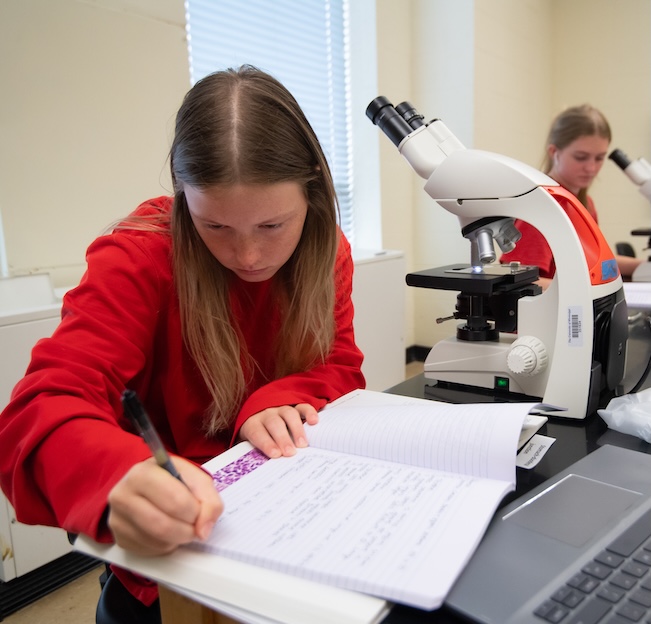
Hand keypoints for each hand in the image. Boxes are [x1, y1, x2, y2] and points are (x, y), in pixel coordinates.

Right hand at [107, 456, 222, 555]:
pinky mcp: (119, 538)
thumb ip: (209, 499)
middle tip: (195, 525)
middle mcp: (123, 495)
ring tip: (183, 526)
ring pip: (157, 541)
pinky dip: (167, 546)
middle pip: (163, 525)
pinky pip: (150, 551)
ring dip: (179, 539)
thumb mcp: (194, 478)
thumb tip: (203, 530)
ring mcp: (117, 519)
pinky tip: (168, 532)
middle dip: (188, 530)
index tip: (201, 511)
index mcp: (143, 473)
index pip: (175, 501)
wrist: (145, 486)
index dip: (195, 511)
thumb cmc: (171, 480)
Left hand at [239, 404, 318, 457]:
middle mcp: (267, 414)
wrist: (261, 417)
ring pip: (289, 414)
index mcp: (253, 424)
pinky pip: (302, 407)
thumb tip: (270, 470)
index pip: (257, 432)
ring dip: (296, 429)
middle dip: (282, 438)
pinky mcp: (294, 406)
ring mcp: (281, 409)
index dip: (266, 443)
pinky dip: (309, 413)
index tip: (276, 454)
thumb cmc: (259, 437)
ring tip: (303, 444)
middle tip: (290, 452)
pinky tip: (314, 421)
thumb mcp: (253, 444)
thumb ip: (260, 453)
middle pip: (274, 423)